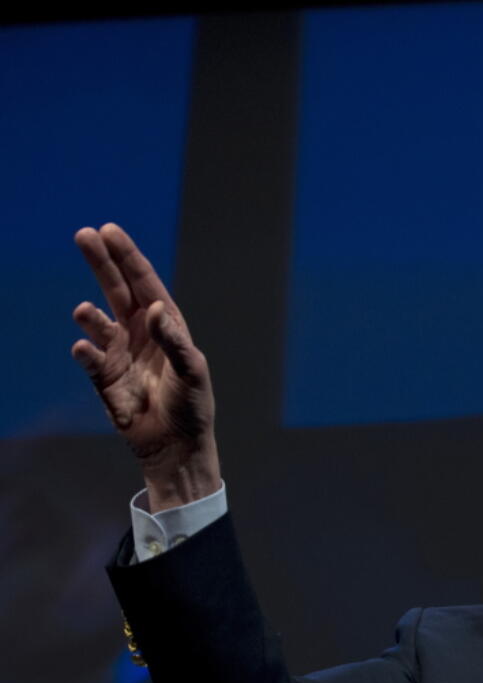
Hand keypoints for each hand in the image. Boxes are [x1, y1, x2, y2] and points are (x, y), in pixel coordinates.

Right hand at [71, 223, 220, 510]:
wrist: (177, 445)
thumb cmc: (192, 406)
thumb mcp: (192, 371)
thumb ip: (173, 340)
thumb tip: (152, 308)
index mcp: (165, 326)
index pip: (144, 284)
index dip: (128, 257)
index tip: (109, 231)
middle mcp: (139, 333)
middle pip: (117, 290)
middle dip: (102, 264)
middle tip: (84, 235)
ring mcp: (120, 354)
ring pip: (98, 323)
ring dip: (90, 315)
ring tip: (84, 310)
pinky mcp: (104, 379)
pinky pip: (91, 359)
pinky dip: (86, 352)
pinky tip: (84, 347)